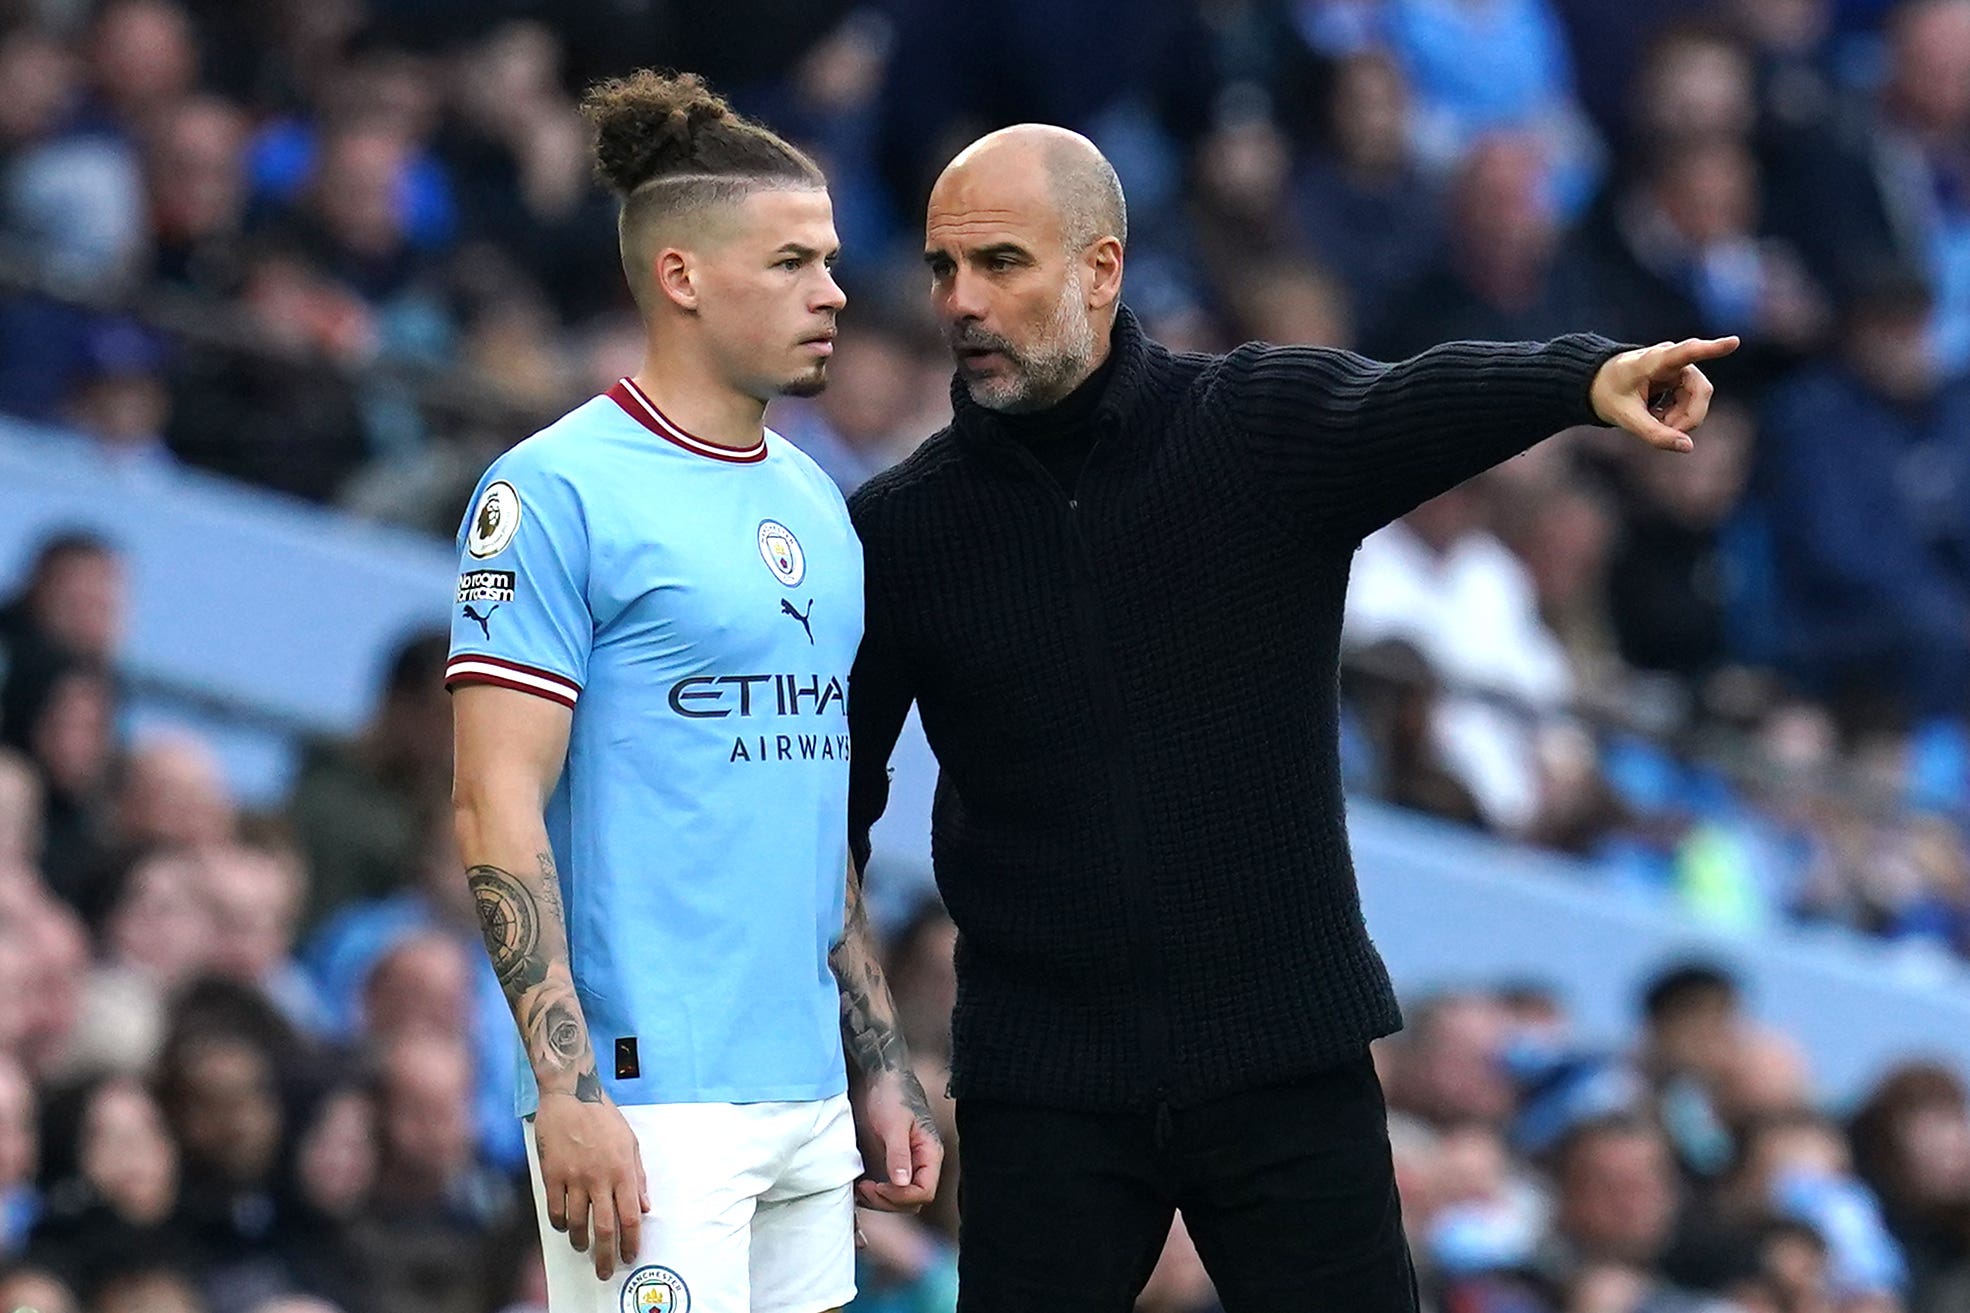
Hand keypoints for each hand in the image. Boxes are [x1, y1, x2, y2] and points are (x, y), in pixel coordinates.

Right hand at [534, 1091, 649, 1279]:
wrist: (571, 1094)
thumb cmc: (603, 1116)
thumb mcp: (631, 1142)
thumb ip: (638, 1176)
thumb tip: (644, 1207)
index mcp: (623, 1170)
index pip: (630, 1217)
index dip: (631, 1242)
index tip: (630, 1255)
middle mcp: (600, 1178)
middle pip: (605, 1228)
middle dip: (607, 1255)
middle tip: (606, 1270)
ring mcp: (574, 1178)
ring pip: (578, 1223)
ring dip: (581, 1241)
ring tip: (583, 1246)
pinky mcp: (552, 1174)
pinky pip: (556, 1209)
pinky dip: (560, 1223)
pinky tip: (564, 1225)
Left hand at [850, 1070, 943, 1211]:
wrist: (883, 1078)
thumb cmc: (893, 1095)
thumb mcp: (894, 1123)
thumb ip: (898, 1154)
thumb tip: (902, 1184)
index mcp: (930, 1154)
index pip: (925, 1191)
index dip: (901, 1196)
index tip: (878, 1186)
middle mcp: (922, 1164)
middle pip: (913, 1201)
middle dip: (889, 1201)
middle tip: (866, 1188)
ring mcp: (908, 1166)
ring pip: (900, 1200)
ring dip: (880, 1201)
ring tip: (861, 1188)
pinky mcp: (893, 1165)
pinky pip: (889, 1190)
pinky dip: (874, 1195)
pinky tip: (860, 1186)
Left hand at [1589, 336, 1738, 451]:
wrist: (1599, 383)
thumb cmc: (1609, 394)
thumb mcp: (1625, 417)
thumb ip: (1653, 433)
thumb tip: (1688, 447)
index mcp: (1653, 360)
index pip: (1686, 352)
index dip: (1711, 349)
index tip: (1734, 342)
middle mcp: (1673, 360)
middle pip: (1700, 391)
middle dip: (1686, 418)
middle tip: (1663, 432)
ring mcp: (1681, 370)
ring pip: (1698, 401)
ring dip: (1679, 419)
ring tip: (1652, 420)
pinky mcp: (1684, 380)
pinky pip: (1692, 405)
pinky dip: (1677, 417)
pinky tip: (1656, 416)